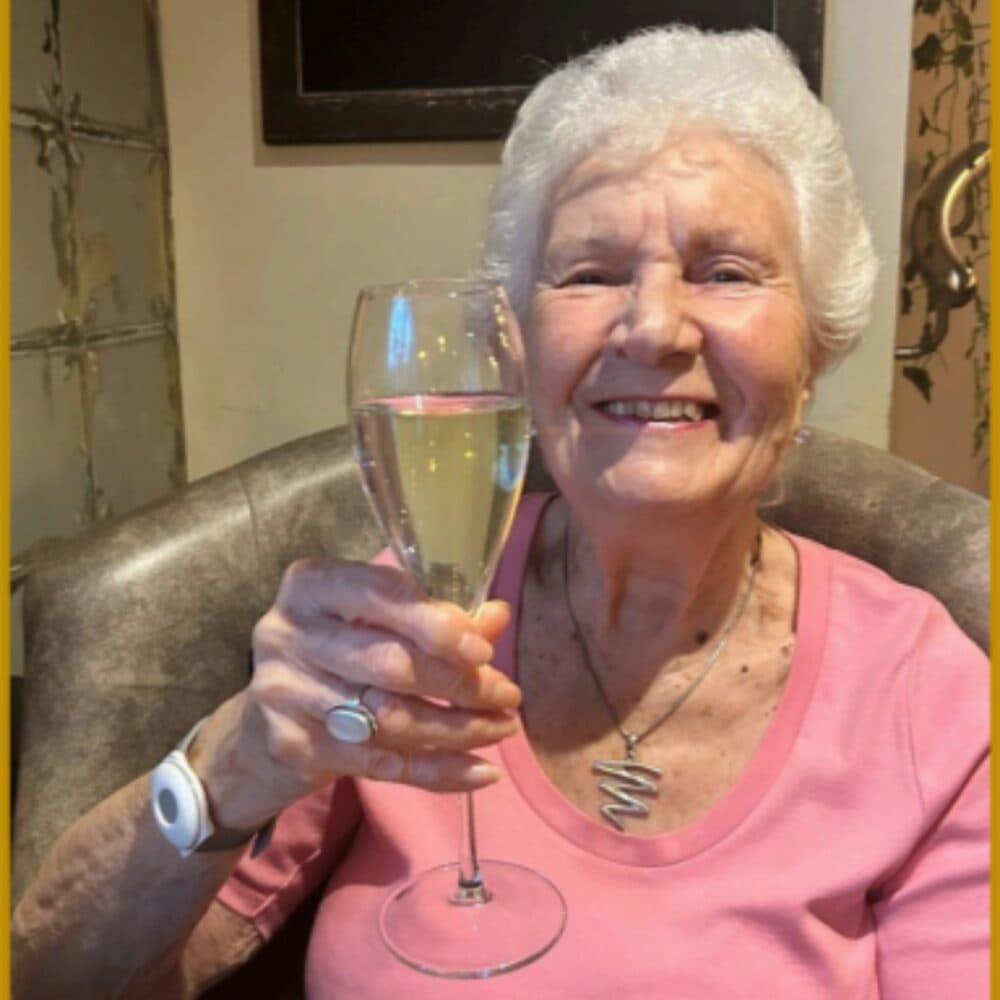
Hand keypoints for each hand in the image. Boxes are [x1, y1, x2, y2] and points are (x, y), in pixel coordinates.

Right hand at [191, 558, 520, 829]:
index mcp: (311, 586)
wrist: (255, 730)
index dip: (436, 624)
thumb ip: (432, 618)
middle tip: (508, 695)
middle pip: (390, 663)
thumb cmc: (330, 657)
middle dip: (460, 683)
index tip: (484, 650)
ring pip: (390, 718)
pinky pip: (382, 763)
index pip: (381, 595)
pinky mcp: (293, 747)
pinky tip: (480, 771)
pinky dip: (437, 770)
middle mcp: (288, 633)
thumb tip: (497, 616)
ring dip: (459, 728)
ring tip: (504, 727)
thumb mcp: (371, 624)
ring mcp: (285, 693)